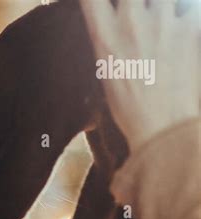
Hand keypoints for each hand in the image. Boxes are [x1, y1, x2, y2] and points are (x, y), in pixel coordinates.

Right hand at [80, 0, 198, 152]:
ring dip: (165, 9)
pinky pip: (190, 8)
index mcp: (105, 37)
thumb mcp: (108, 75)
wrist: (163, 130)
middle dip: (134, 0)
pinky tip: (183, 35)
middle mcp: (131, 23)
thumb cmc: (132, 110)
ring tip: (164, 27)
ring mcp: (162, 23)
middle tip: (140, 12)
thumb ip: (110, 40)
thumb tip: (112, 25)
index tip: (104, 4)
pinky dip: (188, 16)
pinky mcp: (189, 28)